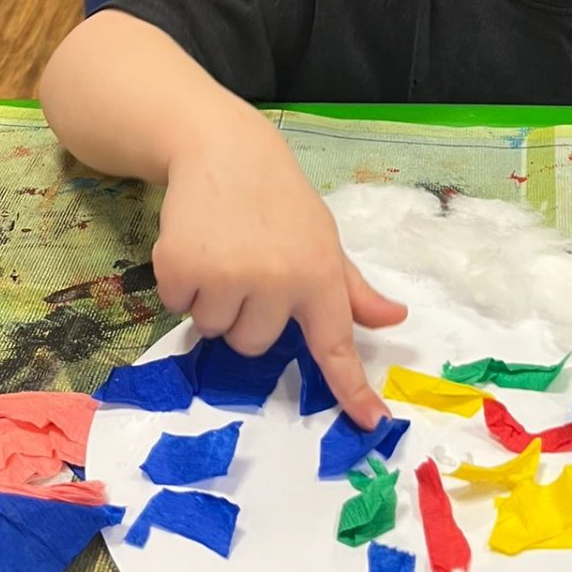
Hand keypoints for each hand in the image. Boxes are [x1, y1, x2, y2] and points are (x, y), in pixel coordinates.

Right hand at [152, 142, 404, 428]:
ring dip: (213, 300)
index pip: (337, 343)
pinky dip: (182, 284)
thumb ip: (352, 288)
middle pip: (254, 344)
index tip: (371, 422)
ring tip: (222, 252)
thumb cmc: (280, 201)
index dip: (352, 387)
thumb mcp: (323, 238)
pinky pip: (178, 307)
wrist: (223, 149)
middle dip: (247, 314)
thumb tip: (394, 319)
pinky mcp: (181, 268)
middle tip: (248, 265)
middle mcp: (277, 280)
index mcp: (319, 273)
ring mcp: (227, 276)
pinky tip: (196, 245)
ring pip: (214, 330)